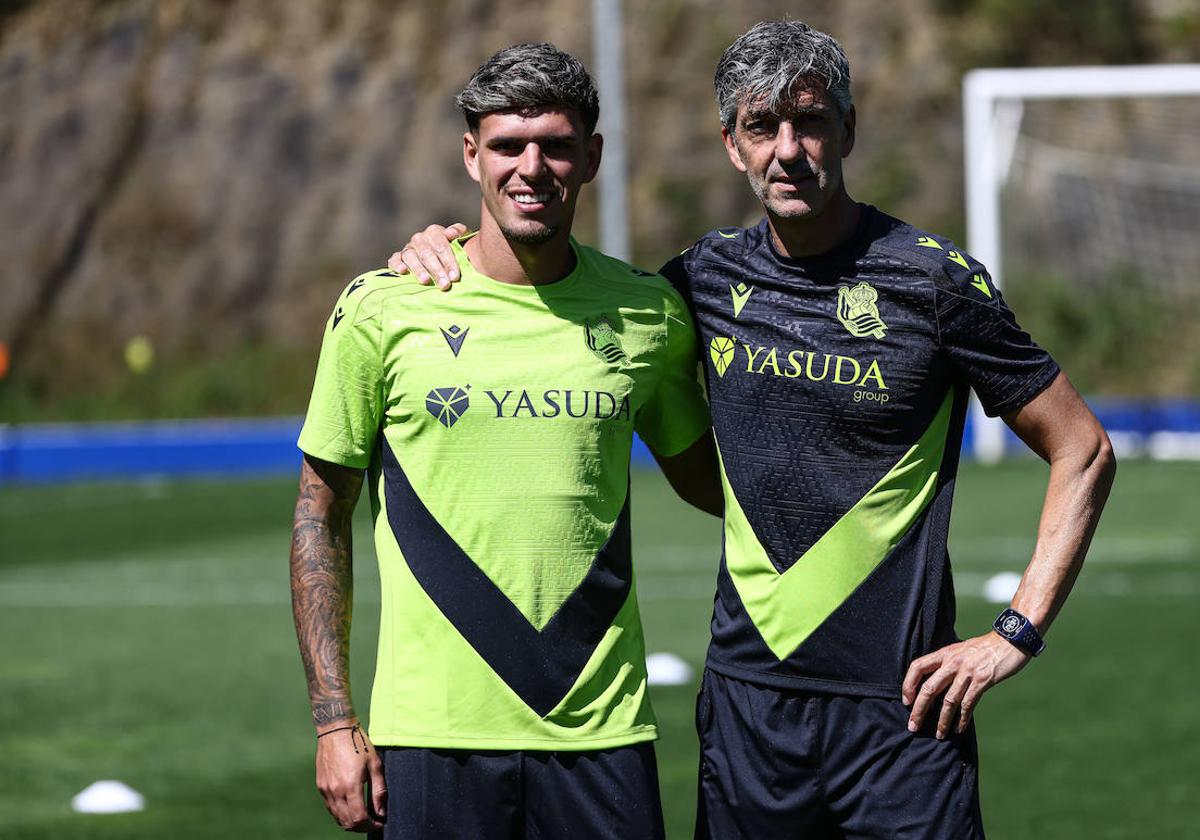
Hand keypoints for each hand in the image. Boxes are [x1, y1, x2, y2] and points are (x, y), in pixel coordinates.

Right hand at [314, 724, 386, 831]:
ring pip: (337, 817)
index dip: (370, 825)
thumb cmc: (358, 743)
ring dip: (350, 822)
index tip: (379, 823)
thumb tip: (381, 811)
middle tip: (372, 822)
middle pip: (346, 822)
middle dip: (361, 826)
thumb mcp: (375, 764)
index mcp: (350, 786)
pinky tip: (350, 807)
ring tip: (363, 816)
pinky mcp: (321, 786)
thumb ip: (378, 790)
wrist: (335, 729)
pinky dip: (340, 813)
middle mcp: (335, 791)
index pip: (358, 818)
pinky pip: (330, 807)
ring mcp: (326, 789)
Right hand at [388, 223, 469, 289]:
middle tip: (445, 285)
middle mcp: (419, 238)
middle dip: (436, 270)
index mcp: (434, 232)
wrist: (441, 258)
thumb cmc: (454, 250)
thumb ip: (460, 232)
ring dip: (418, 269)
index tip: (455, 276)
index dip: (449, 261)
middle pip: (426, 253)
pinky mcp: (398, 257)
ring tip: (426, 281)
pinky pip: (394, 259)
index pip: (441, 246)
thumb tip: (450, 234)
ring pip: (410, 256)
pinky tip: (402, 271)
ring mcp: (408, 248)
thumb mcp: (461, 239)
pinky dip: (396, 264)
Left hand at [901, 632, 1029, 738]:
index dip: (908, 684)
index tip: (906, 701)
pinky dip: (962, 719)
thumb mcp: (960, 650)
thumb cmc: (984, 647)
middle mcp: (953, 662)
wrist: (1010, 640)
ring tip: (939, 734)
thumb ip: (947, 663)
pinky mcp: (983, 681)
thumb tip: (934, 682)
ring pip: (948, 701)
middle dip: (919, 710)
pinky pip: (968, 704)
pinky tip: (958, 728)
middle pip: (929, 688)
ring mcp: (968, 672)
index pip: (917, 667)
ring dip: (942, 720)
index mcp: (944, 653)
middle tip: (913, 726)